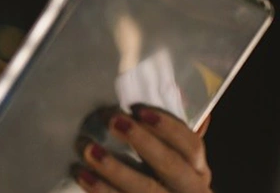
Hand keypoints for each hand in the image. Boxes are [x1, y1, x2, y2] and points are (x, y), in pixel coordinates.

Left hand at [74, 105, 211, 192]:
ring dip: (113, 168)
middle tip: (112, 120)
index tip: (139, 109)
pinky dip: (100, 189)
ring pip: (143, 189)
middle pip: (170, 165)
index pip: (191, 145)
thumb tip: (166, 96)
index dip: (167, 126)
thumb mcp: (174, 160)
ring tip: (88, 149)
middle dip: (141, 141)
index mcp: (198, 170)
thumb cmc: (165, 179)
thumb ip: (168, 135)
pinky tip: (81, 173)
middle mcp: (189, 189)